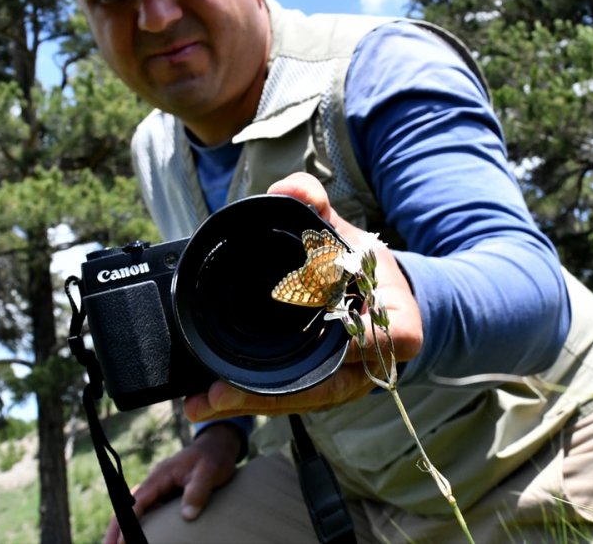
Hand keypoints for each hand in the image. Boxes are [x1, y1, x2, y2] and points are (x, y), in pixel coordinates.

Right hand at [102, 421, 241, 543]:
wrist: (217, 447)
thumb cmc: (213, 458)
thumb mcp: (208, 472)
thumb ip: (197, 491)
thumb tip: (187, 516)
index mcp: (159, 476)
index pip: (138, 501)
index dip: (128, 522)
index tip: (121, 541)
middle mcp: (154, 483)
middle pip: (128, 507)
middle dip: (116, 528)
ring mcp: (159, 489)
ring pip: (135, 510)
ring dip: (124, 527)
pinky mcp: (165, 495)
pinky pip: (147, 511)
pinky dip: (138, 524)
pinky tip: (136, 537)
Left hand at [183, 172, 423, 421]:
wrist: (379, 299)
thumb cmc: (364, 267)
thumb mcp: (346, 231)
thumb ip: (317, 205)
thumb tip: (289, 188)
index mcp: (394, 324)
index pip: (380, 339)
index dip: (354, 343)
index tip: (320, 340)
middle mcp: (370, 363)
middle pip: (324, 386)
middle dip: (269, 394)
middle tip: (216, 393)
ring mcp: (345, 382)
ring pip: (300, 400)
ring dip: (248, 404)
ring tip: (199, 404)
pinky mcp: (320, 389)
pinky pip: (287, 398)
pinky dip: (249, 400)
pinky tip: (209, 402)